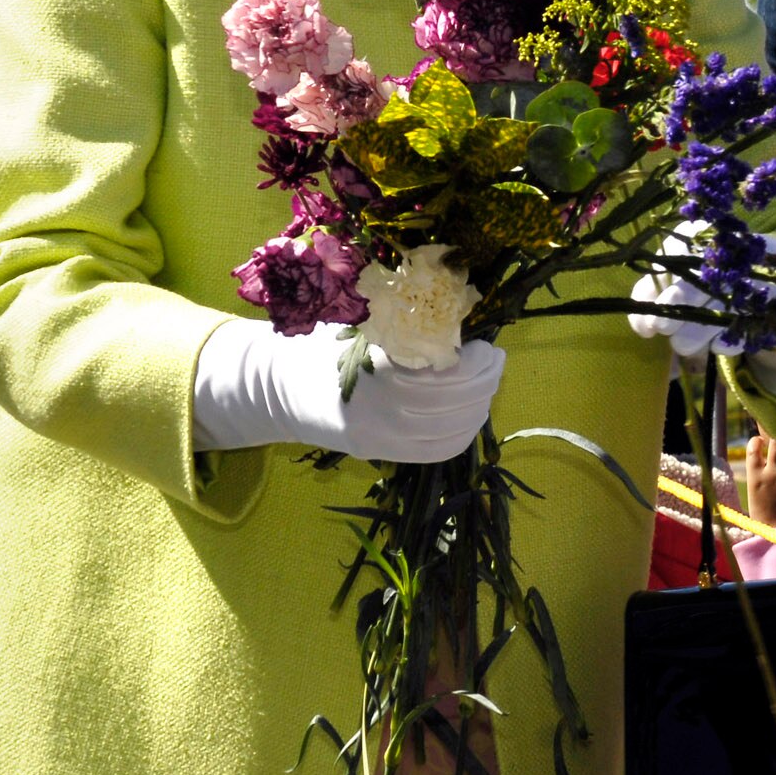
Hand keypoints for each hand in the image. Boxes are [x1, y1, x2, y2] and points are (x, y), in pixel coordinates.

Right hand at [191, 322, 506, 463]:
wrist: (280, 388)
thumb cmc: (324, 346)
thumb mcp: (361, 327)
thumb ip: (407, 328)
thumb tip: (460, 320)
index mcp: (368, 375)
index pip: (436, 381)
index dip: (472, 367)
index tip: (486, 347)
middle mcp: (374, 416)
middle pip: (448, 408)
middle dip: (483, 383)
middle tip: (495, 361)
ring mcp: (379, 441)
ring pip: (449, 433)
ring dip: (479, 405)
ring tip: (487, 381)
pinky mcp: (382, 454)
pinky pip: (437, 450)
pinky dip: (464, 429)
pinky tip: (472, 407)